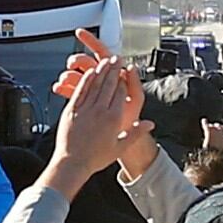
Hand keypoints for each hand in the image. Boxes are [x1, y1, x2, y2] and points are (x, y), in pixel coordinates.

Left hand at [46, 48, 141, 188]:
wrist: (72, 164)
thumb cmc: (95, 158)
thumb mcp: (120, 147)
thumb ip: (136, 133)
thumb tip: (150, 124)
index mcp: (113, 119)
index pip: (121, 93)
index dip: (123, 80)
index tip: (125, 71)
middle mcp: (100, 112)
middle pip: (109, 84)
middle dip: (114, 69)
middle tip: (117, 58)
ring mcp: (85, 110)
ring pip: (95, 85)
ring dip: (101, 71)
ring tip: (105, 60)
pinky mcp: (71, 111)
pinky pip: (80, 91)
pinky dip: (85, 80)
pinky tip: (89, 72)